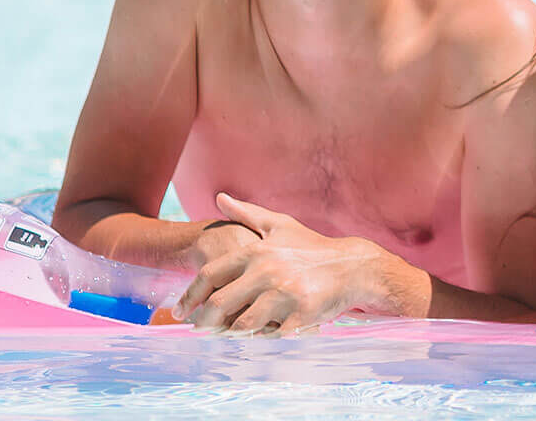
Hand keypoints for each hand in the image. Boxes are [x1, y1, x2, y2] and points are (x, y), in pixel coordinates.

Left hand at [173, 193, 388, 334]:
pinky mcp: (300, 315)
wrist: (355, 267)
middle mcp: (268, 272)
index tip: (180, 311)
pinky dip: (260, 338)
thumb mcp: (281, 225)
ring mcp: (284, 295)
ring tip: (226, 334)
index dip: (189, 296)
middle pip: (219, 305)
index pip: (210, 275)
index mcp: (258, 251)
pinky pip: (268, 335)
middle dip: (204, 322)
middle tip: (200, 329)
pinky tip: (259, 335)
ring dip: (230, 333)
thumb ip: (247, 213)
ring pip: (241, 325)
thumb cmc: (313, 247)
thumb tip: (220, 198)